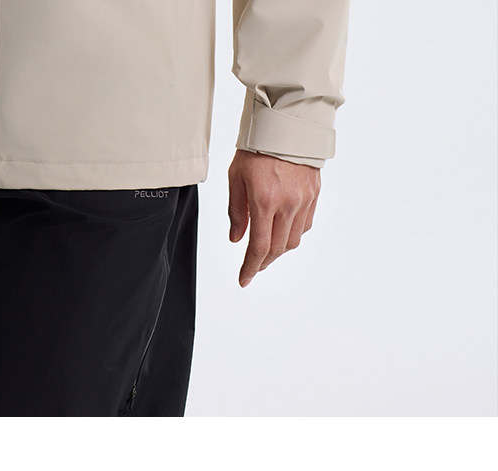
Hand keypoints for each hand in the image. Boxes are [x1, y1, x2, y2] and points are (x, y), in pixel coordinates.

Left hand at [228, 149, 320, 286]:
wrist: (286, 125)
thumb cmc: (256, 149)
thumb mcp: (235, 178)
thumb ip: (236, 211)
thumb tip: (237, 238)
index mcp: (264, 201)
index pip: (259, 247)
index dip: (250, 267)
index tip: (243, 279)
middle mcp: (287, 204)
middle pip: (278, 249)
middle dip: (263, 262)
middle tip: (252, 267)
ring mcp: (304, 201)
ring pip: (293, 240)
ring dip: (279, 251)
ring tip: (266, 251)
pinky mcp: (314, 195)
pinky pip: (304, 225)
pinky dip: (292, 235)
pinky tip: (282, 232)